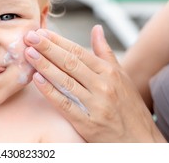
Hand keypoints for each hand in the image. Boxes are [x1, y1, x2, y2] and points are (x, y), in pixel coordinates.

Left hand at [24, 25, 165, 141]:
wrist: (139, 140)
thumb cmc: (128, 106)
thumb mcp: (121, 75)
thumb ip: (105, 52)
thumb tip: (96, 29)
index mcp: (109, 72)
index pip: (78, 52)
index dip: (58, 41)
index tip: (42, 32)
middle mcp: (103, 85)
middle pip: (69, 63)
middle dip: (47, 48)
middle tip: (30, 37)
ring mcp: (95, 104)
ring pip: (65, 81)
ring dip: (44, 65)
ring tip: (29, 53)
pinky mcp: (87, 122)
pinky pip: (65, 103)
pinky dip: (50, 91)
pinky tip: (36, 79)